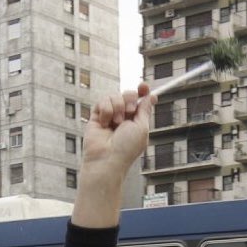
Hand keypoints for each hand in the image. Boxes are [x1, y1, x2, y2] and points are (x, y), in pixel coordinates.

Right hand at [72, 86, 154, 228]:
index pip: (140, 100)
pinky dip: (106, 110)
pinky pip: (102, 101)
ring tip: (116, 122)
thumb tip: (150, 96)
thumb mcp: (142, 127)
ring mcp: (109, 117)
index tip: (144, 86)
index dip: (143, 91)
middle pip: (128, 94)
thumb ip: (145, 110)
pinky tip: (105, 123)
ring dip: (117, 106)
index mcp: (136, 121)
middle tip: (129, 111)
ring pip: (114, 96)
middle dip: (130, 98)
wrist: (106, 160)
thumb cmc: (126, 148)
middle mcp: (123, 118)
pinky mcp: (96, 117)